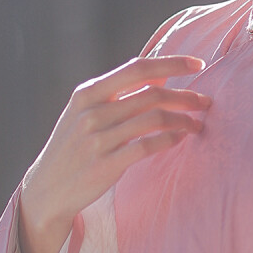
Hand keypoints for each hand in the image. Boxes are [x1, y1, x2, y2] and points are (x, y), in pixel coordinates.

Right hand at [18, 57, 211, 252]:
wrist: (46, 189)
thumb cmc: (72, 147)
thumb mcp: (84, 112)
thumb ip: (117, 94)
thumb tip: (159, 74)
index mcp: (88, 93)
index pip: (137, 67)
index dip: (171, 63)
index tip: (198, 64)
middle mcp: (92, 112)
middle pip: (151, 93)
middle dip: (185, 95)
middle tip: (206, 101)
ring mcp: (98, 139)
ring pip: (153, 119)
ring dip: (182, 119)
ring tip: (197, 124)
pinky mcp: (105, 165)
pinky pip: (146, 146)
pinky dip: (168, 140)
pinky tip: (180, 139)